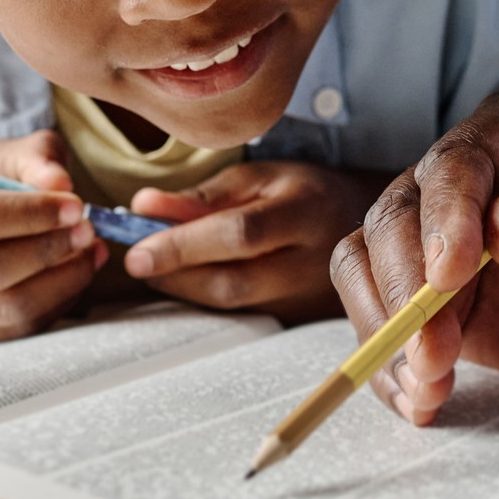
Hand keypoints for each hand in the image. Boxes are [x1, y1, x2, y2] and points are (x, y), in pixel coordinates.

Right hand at [0, 130, 107, 342]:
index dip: (26, 213)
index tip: (75, 205)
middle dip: (44, 252)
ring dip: (61, 280)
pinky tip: (76, 272)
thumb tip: (60, 182)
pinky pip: (18, 328)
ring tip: (90, 251)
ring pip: (4, 309)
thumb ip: (32, 158)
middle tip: (87, 230)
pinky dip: (58, 300)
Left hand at [121, 162, 384, 321]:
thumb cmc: (302, 192)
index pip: (240, 234)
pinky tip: (192, 279)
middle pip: (233, 284)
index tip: (136, 252)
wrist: (361, 225)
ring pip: (233, 307)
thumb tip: (142, 207)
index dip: (184, 245)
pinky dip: (207, 299)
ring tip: (160, 265)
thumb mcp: (261, 177)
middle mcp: (312, 261)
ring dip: (185, 289)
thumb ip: (204, 195)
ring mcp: (308, 299)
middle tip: (138, 261)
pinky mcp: (298, 321)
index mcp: (304, 211)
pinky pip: (242, 316)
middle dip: (175, 275)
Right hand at [330, 92, 498, 425]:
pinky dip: (388, 363)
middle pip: (395, 215)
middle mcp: (459, 176)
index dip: (445, 217)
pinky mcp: (424, 291)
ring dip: (385, 328)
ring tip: (431, 385)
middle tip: (437, 352)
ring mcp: (432, 233)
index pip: (457, 163)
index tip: (450, 275)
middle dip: (405, 288)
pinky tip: (422, 399)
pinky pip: (378, 314)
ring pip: (367, 264)